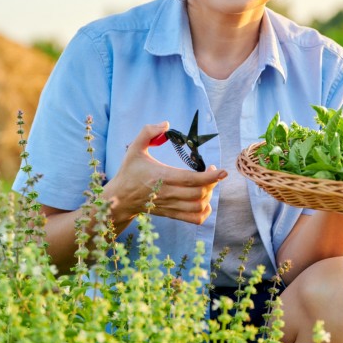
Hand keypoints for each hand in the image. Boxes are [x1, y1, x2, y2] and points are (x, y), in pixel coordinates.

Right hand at [104, 122, 226, 224]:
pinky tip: (204, 201)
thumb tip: (166, 124)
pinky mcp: (171, 214)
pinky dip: (204, 212)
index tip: (222, 171)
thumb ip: (147, 132)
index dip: (210, 177)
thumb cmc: (129, 172)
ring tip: (207, 184)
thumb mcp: (134, 148)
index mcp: (162, 176)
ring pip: (198, 206)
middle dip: (212, 182)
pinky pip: (194, 219)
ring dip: (208, 195)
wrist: (120, 198)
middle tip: (212, 171)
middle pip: (199, 193)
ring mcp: (170, 206)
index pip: (191, 179)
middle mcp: (168, 193)